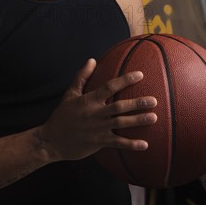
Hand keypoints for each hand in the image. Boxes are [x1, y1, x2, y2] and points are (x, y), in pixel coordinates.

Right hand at [37, 59, 157, 161]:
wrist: (51, 141)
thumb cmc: (62, 116)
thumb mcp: (70, 94)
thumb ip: (82, 77)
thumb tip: (92, 60)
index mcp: (89, 100)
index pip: (110, 87)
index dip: (125, 80)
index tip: (140, 75)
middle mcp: (95, 114)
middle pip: (120, 106)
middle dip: (138, 103)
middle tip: (154, 100)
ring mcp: (98, 129)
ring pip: (121, 124)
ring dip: (138, 121)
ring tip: (154, 117)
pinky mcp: (99, 142)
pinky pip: (118, 143)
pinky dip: (131, 144)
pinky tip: (145, 144)